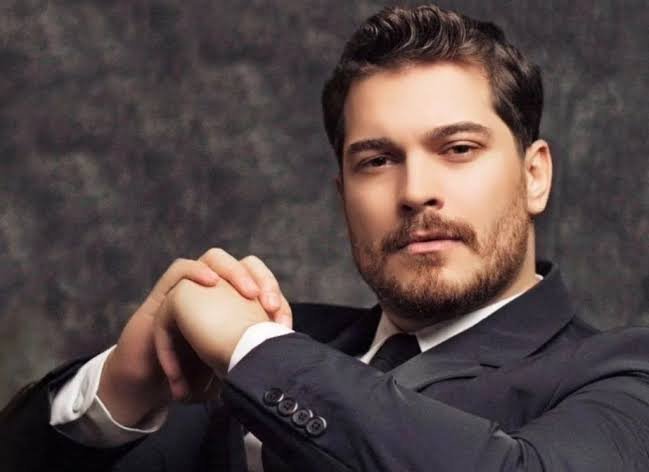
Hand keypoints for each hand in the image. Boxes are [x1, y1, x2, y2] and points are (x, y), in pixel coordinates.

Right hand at [98, 250, 290, 424]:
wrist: (150, 383)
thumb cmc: (191, 375)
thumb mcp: (229, 367)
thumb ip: (251, 357)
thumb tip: (282, 358)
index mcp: (235, 306)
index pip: (263, 285)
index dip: (278, 299)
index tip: (283, 322)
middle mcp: (215, 291)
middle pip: (245, 264)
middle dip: (262, 279)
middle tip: (269, 304)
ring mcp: (191, 287)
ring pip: (214, 258)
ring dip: (233, 272)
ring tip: (248, 293)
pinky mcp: (164, 292)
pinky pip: (179, 271)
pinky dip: (196, 272)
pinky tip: (209, 282)